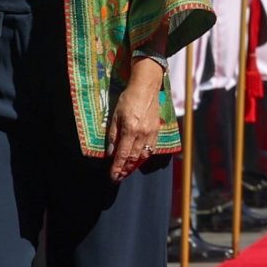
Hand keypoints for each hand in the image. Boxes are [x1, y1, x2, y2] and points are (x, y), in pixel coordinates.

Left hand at [105, 57, 165, 180]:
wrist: (146, 88)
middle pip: (133, 158)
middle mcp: (142, 134)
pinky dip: (144, 157)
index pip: (123, 154)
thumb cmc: (128, 99)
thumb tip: (110, 152)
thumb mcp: (115, 115)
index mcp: (130, 130)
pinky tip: (138, 160)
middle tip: (118, 178)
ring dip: (134, 166)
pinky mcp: (156, 130)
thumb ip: (113, 135)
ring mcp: (151, 133)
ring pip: (143, 155)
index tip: (113, 176)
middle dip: (125, 170)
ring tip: (127, 172)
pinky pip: (151, 148)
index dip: (117, 167)